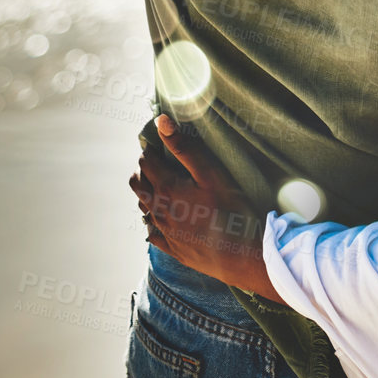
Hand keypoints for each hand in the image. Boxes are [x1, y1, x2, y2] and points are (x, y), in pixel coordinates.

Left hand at [130, 116, 280, 302]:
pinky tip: (161, 219)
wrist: (238, 255)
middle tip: (156, 161)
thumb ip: (185, 147)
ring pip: (144, 208)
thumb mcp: (210, 173)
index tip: (156, 142)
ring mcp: (164, 232)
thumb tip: (161, 122)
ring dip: (147, 194)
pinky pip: (153, 232)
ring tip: (157, 185)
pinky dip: (153, 220)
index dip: (150, 150)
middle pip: (139, 186)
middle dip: (144, 171)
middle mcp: (158, 211)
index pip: (147, 163)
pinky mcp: (172, 248)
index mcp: (166, 189)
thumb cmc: (229, 210)